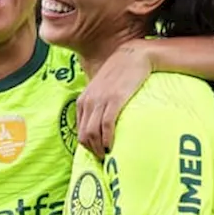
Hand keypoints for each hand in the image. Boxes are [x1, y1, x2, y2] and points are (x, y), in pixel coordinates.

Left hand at [77, 40, 151, 158]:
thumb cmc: (120, 72)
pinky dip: (108, 139)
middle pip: (84, 134)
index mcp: (83, 100)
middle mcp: (88, 101)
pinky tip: (112, 146)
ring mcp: (100, 100)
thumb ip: (97, 102)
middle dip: (92, 150)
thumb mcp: (102, 88)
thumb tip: (100, 122)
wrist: (134, 55)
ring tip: (108, 155)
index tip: (97, 153)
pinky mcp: (115, 100)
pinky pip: (106, 125)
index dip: (87, 145)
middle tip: (103, 159)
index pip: (79, 129)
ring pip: (93, 133)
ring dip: (99, 148)